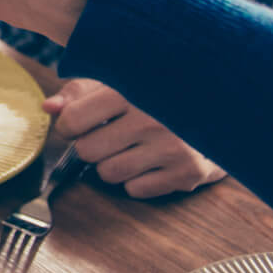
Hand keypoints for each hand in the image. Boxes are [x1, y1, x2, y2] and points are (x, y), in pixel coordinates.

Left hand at [47, 80, 226, 197]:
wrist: (225, 111)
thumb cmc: (160, 95)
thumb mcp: (121, 82)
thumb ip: (80, 93)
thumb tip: (48, 108)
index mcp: (132, 90)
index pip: (73, 120)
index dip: (68, 125)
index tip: (77, 123)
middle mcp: (152, 119)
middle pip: (87, 151)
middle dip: (91, 146)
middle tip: (108, 136)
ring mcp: (171, 148)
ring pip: (108, 174)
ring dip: (113, 164)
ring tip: (131, 147)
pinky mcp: (186, 174)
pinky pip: (135, 190)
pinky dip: (138, 180)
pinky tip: (151, 161)